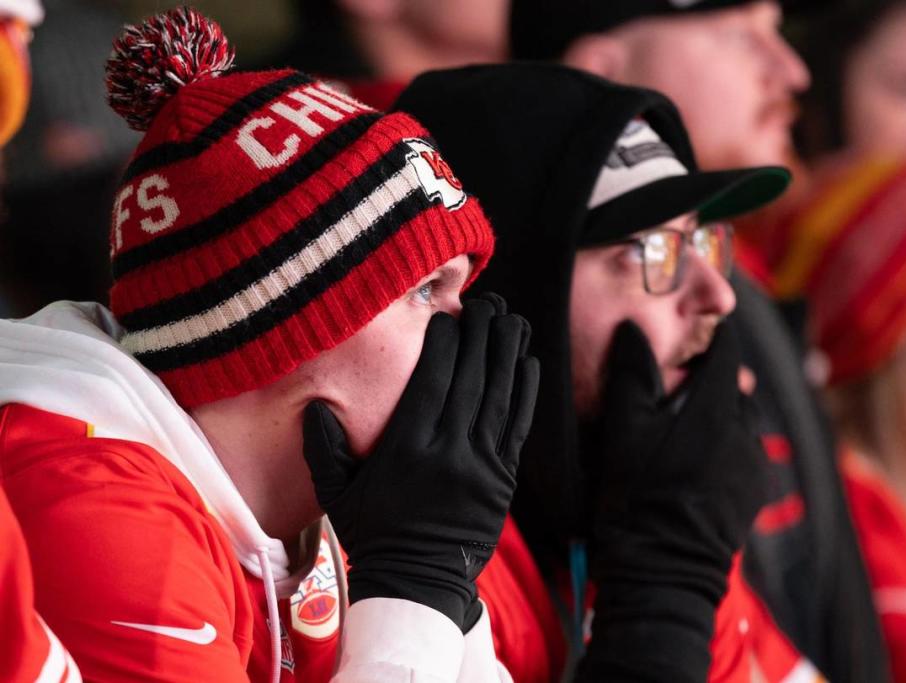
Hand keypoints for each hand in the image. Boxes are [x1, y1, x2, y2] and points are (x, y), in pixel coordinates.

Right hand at [302, 294, 538, 630]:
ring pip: (498, 396)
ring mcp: (480, 466)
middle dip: (479, 335)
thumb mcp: (336, 493)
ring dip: (507, 352)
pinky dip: (524, 391)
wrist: (417, 581)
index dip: (443, 343)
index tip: (447, 316)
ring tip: (510, 318)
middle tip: (486, 303)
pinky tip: (527, 361)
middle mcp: (447, 452)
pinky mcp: (502, 479)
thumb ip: (322, 448)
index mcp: (406, 450)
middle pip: (470, 379)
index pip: (431, 381)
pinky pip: (517, 426)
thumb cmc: (372, 532)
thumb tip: (315, 405)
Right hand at [578, 321, 767, 681]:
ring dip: (723, 418)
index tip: (709, 329)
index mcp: (716, 409)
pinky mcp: (754, 496)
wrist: (661, 568)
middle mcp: (745, 432)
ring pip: (742, 425)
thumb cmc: (637, 495)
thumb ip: (631, 373)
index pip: (727, 356)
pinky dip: (728, 449)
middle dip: (716, 382)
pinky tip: (701, 462)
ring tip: (691, 427)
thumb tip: (632, 328)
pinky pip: (746, 457)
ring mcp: (754, 467)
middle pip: (736, 391)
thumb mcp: (623, 428)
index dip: (718, 338)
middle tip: (686, 383)